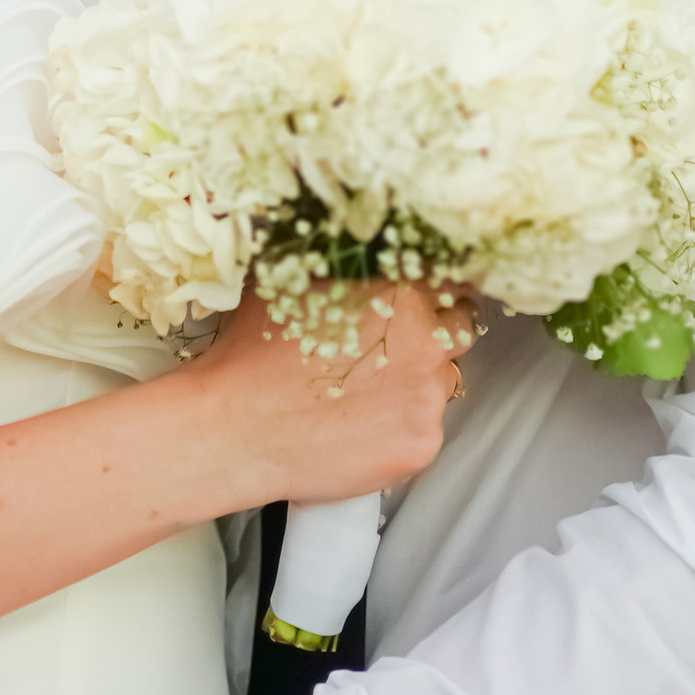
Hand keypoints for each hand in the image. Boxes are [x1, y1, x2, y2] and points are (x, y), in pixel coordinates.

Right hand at [191, 273, 468, 506]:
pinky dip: (402, 426)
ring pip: (444, 380)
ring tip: (367, 392)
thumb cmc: (254, 355)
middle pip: (458, 328)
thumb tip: (361, 251)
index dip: (432, 291)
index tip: (419, 303)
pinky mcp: (421, 443)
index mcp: (399, 289)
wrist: (235, 429)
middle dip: (433, 335)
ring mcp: (428, 395)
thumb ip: (345, 267)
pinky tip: (363, 426)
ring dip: (418, 382)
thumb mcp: (294, 283)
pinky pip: (425, 427)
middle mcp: (426, 339)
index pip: (449, 280)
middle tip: (394, 350)